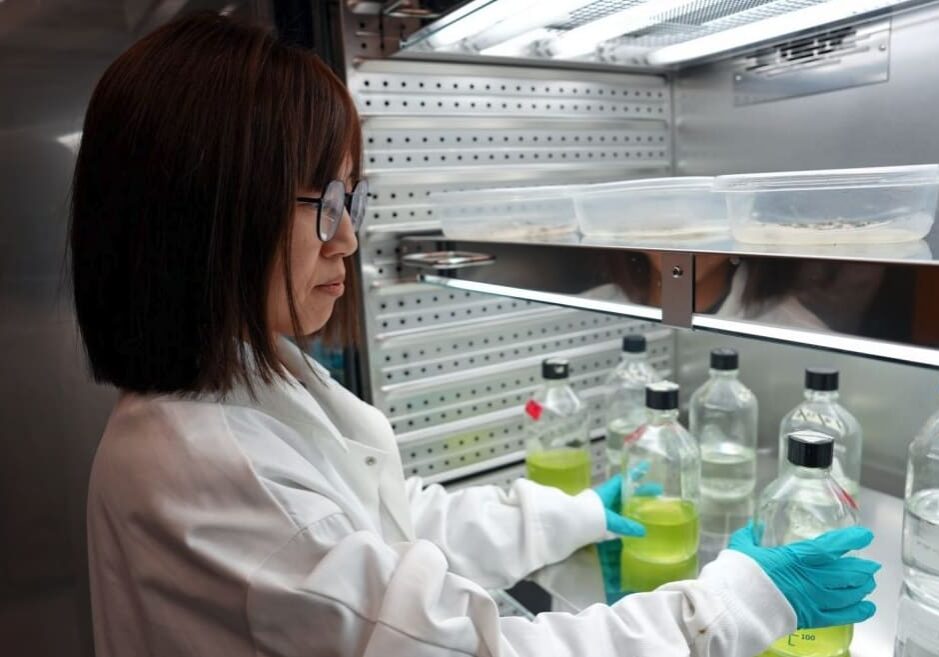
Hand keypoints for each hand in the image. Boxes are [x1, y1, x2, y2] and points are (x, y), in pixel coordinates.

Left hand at [593, 461, 661, 537]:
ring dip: (633, 506)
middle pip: (626, 492)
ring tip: (647, 509)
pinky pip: (615, 516)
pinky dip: (624, 518)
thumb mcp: (609, 519)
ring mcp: (601, 508)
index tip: (647, 465)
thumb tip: (642, 531)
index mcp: (608, 491)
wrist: (567, 524)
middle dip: (641, 492)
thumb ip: (625, 525)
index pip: (624, 479)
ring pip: (621, 504)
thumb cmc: (588, 515)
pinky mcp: (597, 519)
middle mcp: (605, 497)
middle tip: (658, 492)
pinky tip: (631, 525)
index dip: (636, 472)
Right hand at [728, 523, 879, 628]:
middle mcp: (810, 578)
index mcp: (795, 557)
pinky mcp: (811, 618)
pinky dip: (858, 612)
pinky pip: (842, 616)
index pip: (831, 546)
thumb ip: (750, 536)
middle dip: (863, 569)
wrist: (735, 606)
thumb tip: (752, 527)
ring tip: (869, 583)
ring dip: (862, 587)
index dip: (851, 540)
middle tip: (871, 565)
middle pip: (847, 573)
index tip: (864, 536)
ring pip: (849, 593)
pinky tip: (867, 608)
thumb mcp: (741, 547)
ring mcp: (813, 599)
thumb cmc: (738, 575)